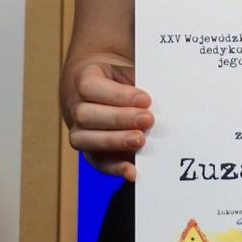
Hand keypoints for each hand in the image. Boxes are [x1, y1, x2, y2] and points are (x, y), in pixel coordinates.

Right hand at [64, 59, 153, 181]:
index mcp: (86, 79)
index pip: (90, 86)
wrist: (110, 92)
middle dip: (119, 118)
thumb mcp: (130, 71)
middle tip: (148, 120)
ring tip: (141, 140)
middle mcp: (76, 106)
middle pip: (86, 114)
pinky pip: (97, 162)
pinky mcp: (91, 151)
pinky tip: (132, 170)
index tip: (146, 99)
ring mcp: (79, 130)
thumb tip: (165, 83)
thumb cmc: (125, 80)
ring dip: (115, 141)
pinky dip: (114, 167)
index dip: (118, 94)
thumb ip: (141, 78)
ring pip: (85, 139)